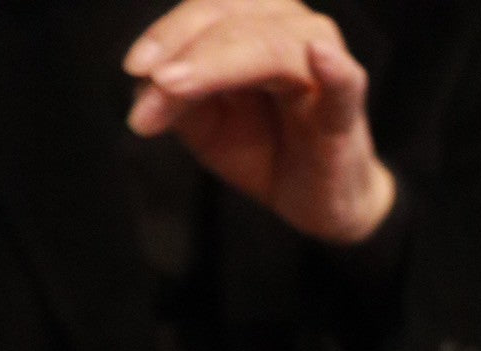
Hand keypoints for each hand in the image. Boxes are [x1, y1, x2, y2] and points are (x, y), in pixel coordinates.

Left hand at [124, 0, 395, 244]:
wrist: (316, 201)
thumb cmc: (266, 150)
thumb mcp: (206, 127)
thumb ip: (174, 102)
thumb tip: (139, 87)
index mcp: (252, 26)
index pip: (207, 12)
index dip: (168, 35)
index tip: (135, 69)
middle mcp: (288, 31)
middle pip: (233, 18)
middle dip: (187, 49)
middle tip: (153, 82)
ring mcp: (320, 67)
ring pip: (272, 45)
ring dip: (222, 60)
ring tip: (178, 84)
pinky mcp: (345, 109)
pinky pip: (344, 83)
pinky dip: (334, 70)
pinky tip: (320, 58)